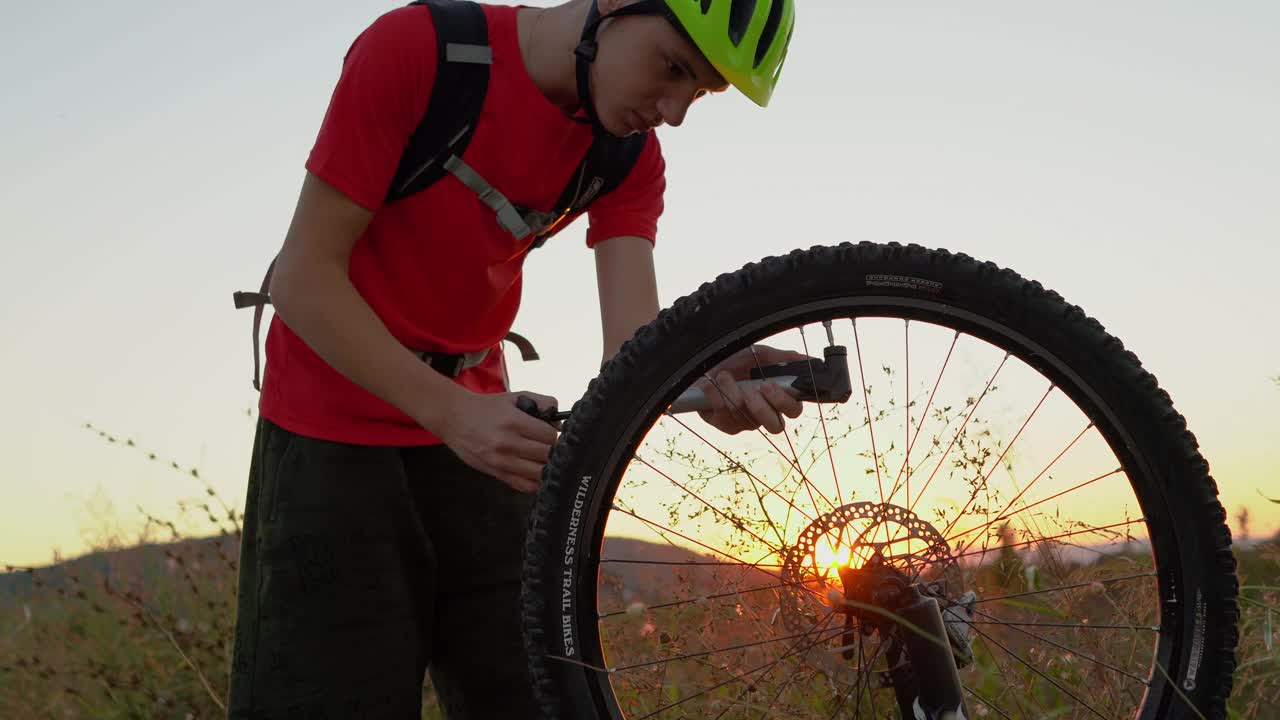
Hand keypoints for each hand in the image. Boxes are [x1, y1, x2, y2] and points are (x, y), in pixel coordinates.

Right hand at [432, 389, 559, 493]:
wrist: (454, 418)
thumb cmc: (486, 408)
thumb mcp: (515, 397)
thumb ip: (542, 402)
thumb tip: (559, 422)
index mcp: (514, 422)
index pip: (550, 436)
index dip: (556, 435)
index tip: (553, 433)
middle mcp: (507, 443)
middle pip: (547, 455)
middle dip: (554, 450)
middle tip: (550, 446)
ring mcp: (501, 462)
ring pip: (538, 473)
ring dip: (546, 467)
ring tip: (543, 458)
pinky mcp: (496, 473)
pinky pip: (523, 486)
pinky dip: (535, 482)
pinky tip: (535, 473)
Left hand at [695, 344, 809, 434]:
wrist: (705, 362)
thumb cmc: (736, 359)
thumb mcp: (762, 353)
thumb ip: (787, 359)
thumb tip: (814, 362)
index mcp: (777, 398)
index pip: (793, 410)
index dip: (785, 402)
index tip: (770, 384)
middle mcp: (763, 414)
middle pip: (776, 427)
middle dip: (762, 408)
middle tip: (751, 389)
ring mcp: (744, 422)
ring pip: (747, 421)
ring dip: (733, 393)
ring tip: (724, 375)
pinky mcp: (724, 424)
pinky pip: (725, 419)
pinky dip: (717, 398)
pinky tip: (711, 384)